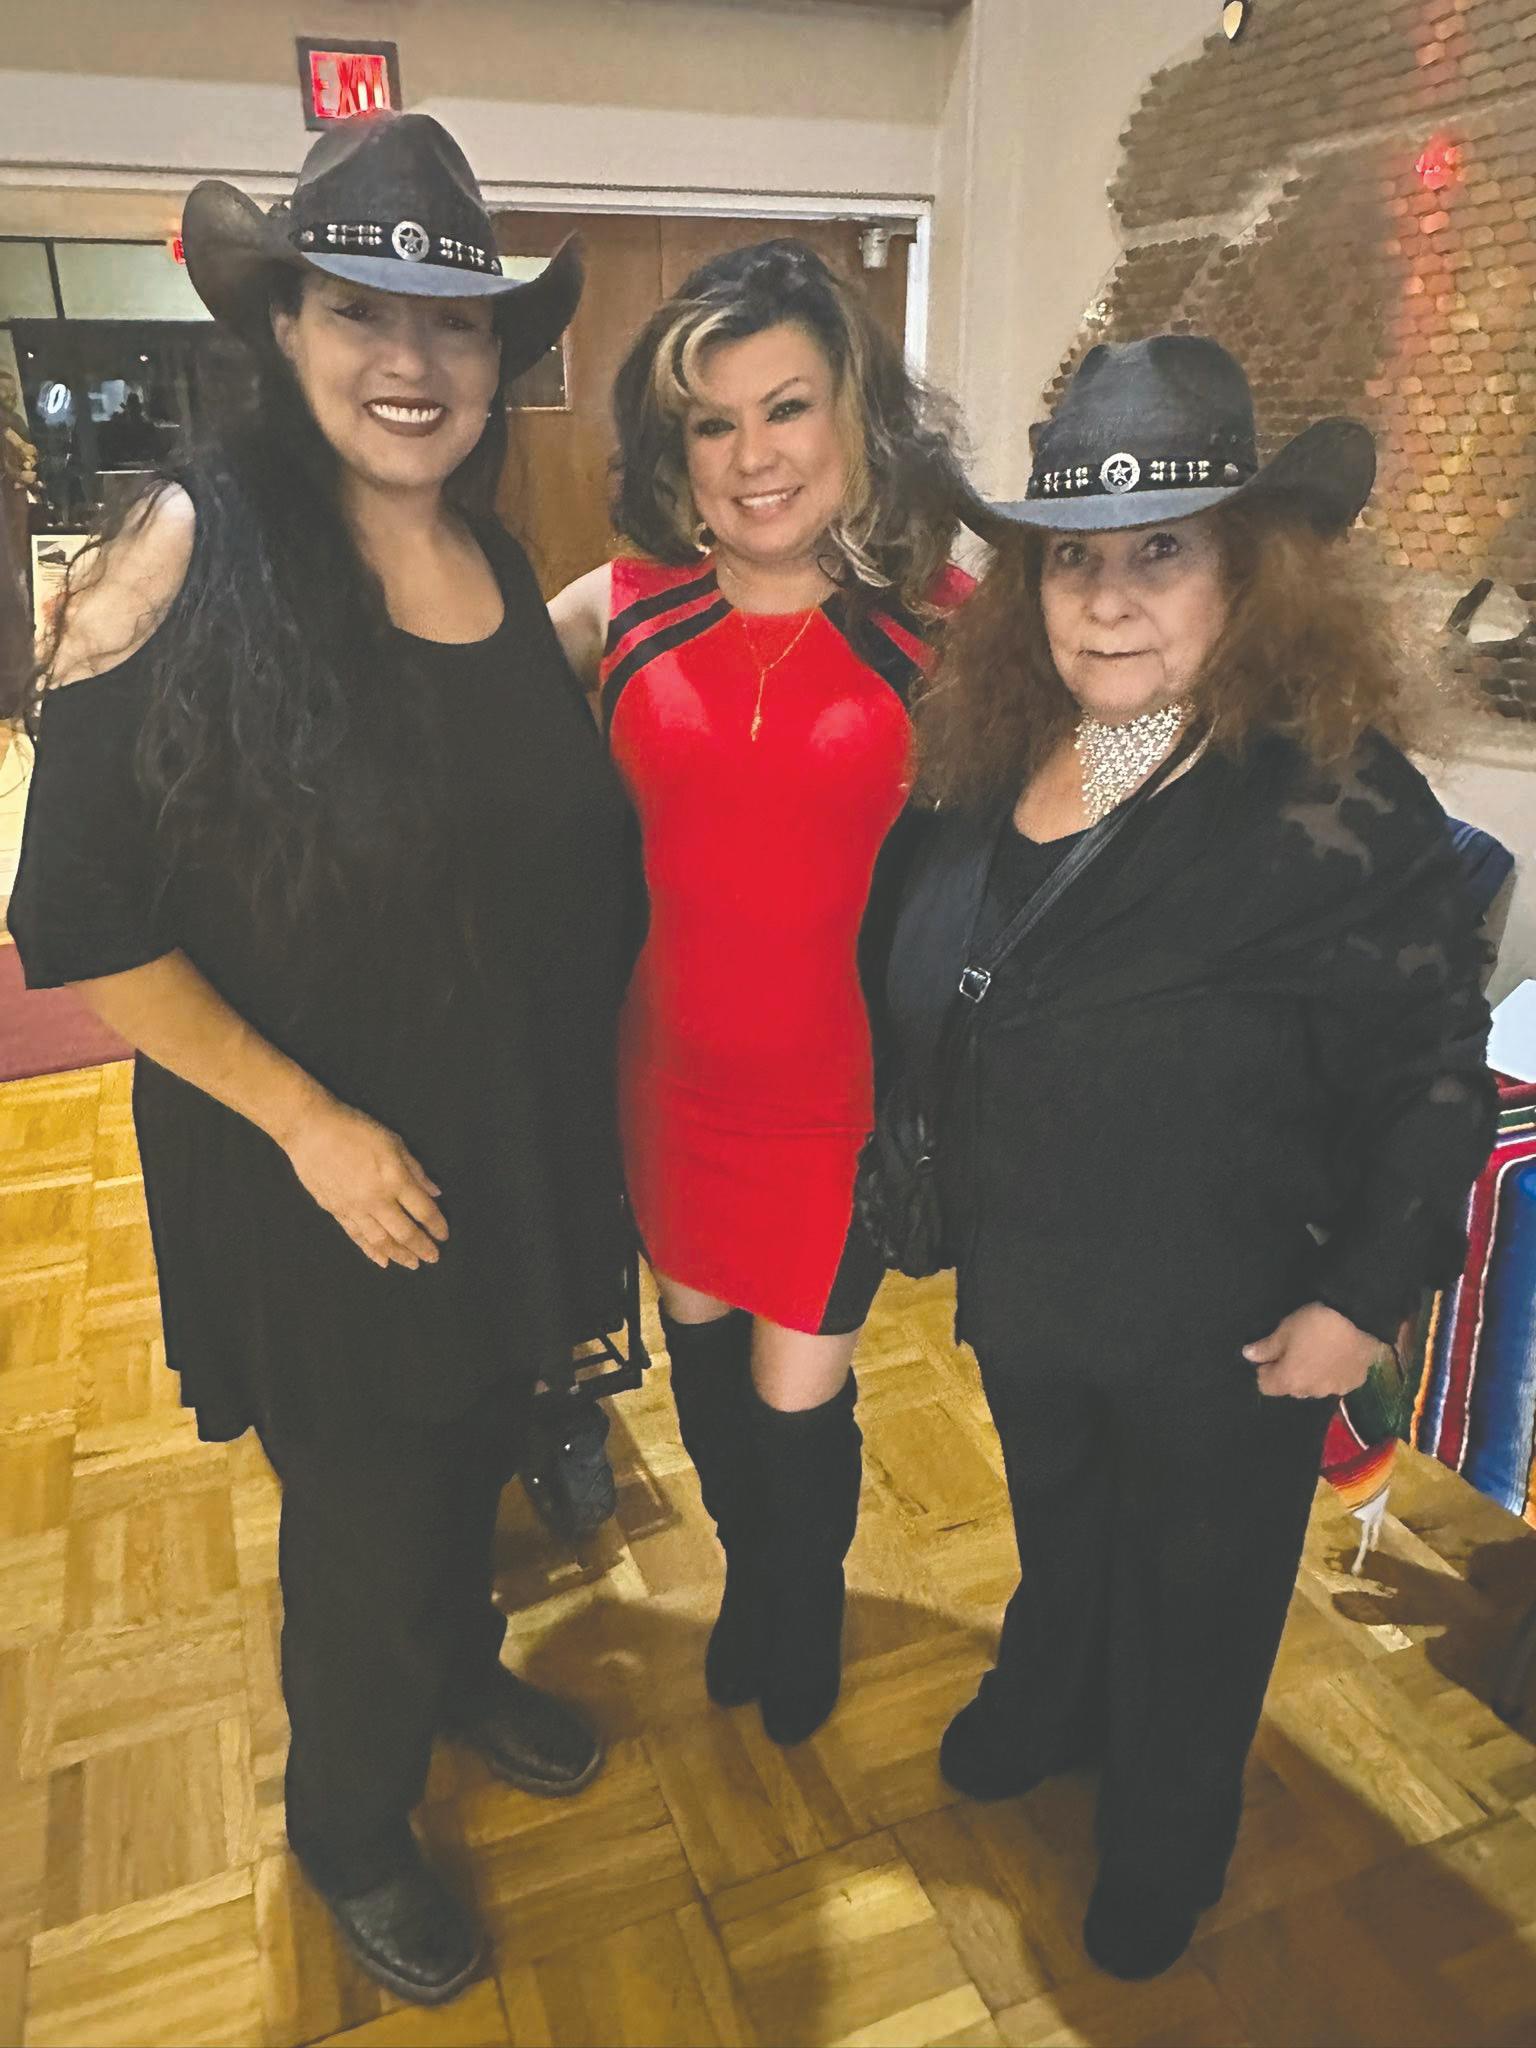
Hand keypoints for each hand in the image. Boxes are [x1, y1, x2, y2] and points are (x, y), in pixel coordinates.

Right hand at [284, 1099, 448, 1270]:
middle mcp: (376, 1199)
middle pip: (404, 1232)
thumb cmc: (355, 1129)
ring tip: (412, 1264)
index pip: (423, 1210)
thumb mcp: (394, 1142)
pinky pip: (357, 1237)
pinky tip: (382, 1261)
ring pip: (380, 1240)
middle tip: (433, 1258)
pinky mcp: (336, 1212)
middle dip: (421, 1247)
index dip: (437, 1225)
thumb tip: (435, 1192)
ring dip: (399, 1255)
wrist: (310, 1130)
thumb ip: (416, 1170)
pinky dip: (371, 1251)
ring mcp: (354, 1208)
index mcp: (394, 1179)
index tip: (443, 1235)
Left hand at [1242, 1302, 1381, 1399]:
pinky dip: (1332, 1373)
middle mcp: (1311, 1392)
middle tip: (1294, 1349)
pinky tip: (1337, 1356)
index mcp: (1290, 1381)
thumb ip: (1266, 1347)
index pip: (1265, 1386)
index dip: (1264, 1370)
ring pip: (1314, 1387)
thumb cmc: (1315, 1324)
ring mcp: (1335, 1390)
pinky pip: (1336, 1383)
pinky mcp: (1355, 1384)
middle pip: (1291, 1388)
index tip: (1270, 1354)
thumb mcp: (1285, 1329)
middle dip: (1288, 1372)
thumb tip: (1248, 1355)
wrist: (1362, 1320)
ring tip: (1317, 1351)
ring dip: (1311, 1375)